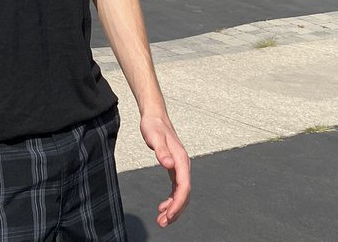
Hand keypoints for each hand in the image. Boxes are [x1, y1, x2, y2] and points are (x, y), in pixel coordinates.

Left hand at [140, 112, 190, 226]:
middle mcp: (183, 164)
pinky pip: (176, 188)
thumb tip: (169, 164)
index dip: (177, 203)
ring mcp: (180, 166)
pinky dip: (171, 199)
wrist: (155, 116)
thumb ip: (161, 150)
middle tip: (163, 222)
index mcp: (181, 159)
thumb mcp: (154, 137)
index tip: (168, 215)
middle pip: (184, 193)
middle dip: (176, 210)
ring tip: (162, 219)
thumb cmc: (154, 125)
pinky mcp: (174, 167)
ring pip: (181, 193)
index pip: (184, 187)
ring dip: (174, 207)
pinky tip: (163, 206)